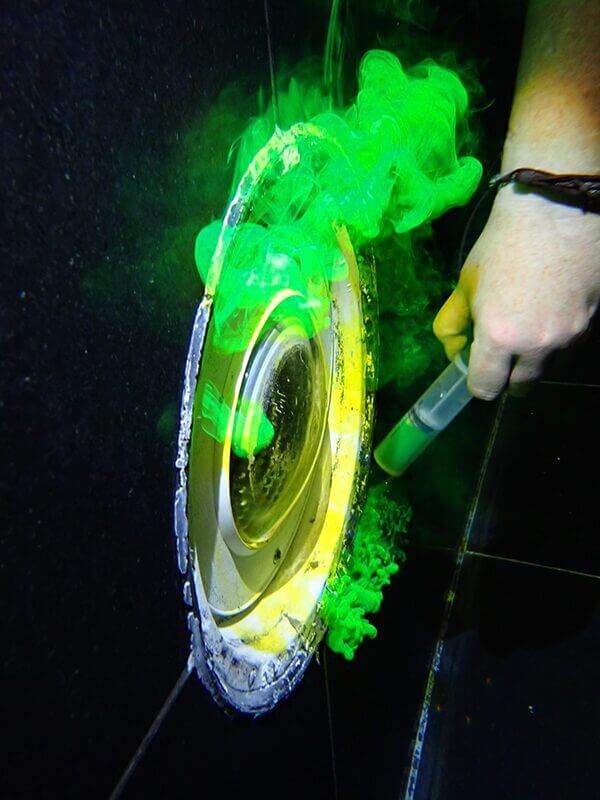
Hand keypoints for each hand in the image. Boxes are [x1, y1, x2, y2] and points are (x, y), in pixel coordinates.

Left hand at [433, 187, 599, 398]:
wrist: (554, 209)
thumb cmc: (501, 245)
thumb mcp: (466, 285)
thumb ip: (452, 326)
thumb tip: (454, 354)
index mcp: (499, 337)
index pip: (486, 388)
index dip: (478, 383)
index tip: (478, 369)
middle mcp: (537, 345)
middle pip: (520, 387)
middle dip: (508, 374)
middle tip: (502, 348)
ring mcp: (569, 336)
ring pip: (548, 369)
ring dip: (535, 359)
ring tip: (529, 324)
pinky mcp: (592, 323)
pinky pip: (570, 348)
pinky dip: (558, 342)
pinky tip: (550, 312)